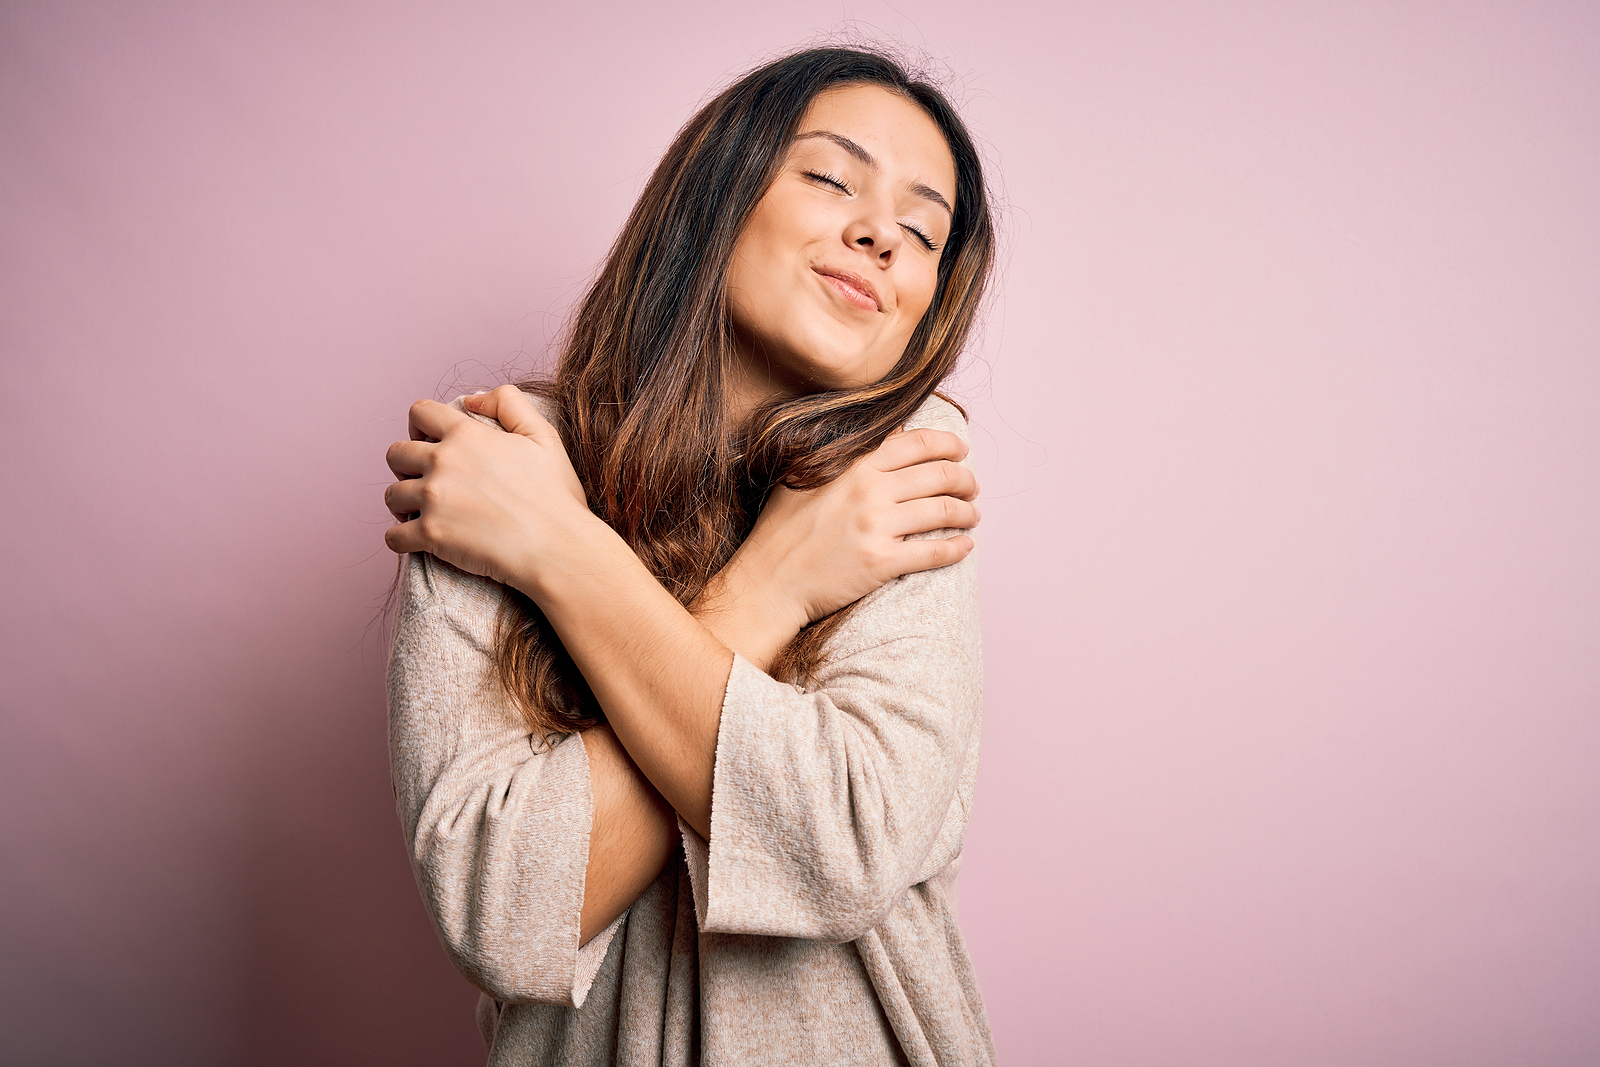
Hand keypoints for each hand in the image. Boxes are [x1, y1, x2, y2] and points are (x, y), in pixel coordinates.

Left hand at [383, 385, 594, 588]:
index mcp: (467, 435)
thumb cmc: (555, 497)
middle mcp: (443, 462)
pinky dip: (401, 539)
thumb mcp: (543, 436)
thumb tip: (471, 400)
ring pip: (391, 495)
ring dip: (402, 504)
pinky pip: (393, 536)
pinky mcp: (429, 535)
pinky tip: (417, 541)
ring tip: (421, 513)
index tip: (427, 443)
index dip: (419, 426)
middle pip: (396, 454)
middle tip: (424, 482)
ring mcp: (433, 499)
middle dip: (405, 467)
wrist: (556, 547)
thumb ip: (509, 402)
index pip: (420, 412)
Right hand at [698, 426, 978, 662]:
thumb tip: (887, 433)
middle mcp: (869, 491)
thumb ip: (844, 453)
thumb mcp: (803, 477)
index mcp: (854, 466)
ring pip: (943, 512)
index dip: (947, 444)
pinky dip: (957, 549)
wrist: (768, 581)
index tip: (961, 449)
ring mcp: (877, 527)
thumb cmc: (781, 530)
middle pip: (939, 475)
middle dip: (964, 480)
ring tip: (971, 515)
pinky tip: (965, 547)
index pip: (917, 444)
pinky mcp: (882, 562)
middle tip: (972, 487)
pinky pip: (934, 552)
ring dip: (966, 513)